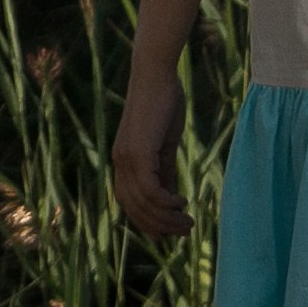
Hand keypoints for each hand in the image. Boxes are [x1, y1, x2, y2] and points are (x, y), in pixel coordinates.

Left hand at [112, 62, 190, 237]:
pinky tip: (182, 203)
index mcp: (124, 159)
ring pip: (143, 203)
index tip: (167, 232)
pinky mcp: (137, 152)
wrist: (156, 74)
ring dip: (166, 218)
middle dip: (159, 226)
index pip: (129, 201)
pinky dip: (165, 202)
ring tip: (188, 222)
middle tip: (184, 231)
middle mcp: (120, 162)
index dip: (147, 221)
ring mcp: (126, 158)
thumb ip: (164, 167)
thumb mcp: (165, 142)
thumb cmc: (164, 102)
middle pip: (135, 208)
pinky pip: (149, 190)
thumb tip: (170, 193)